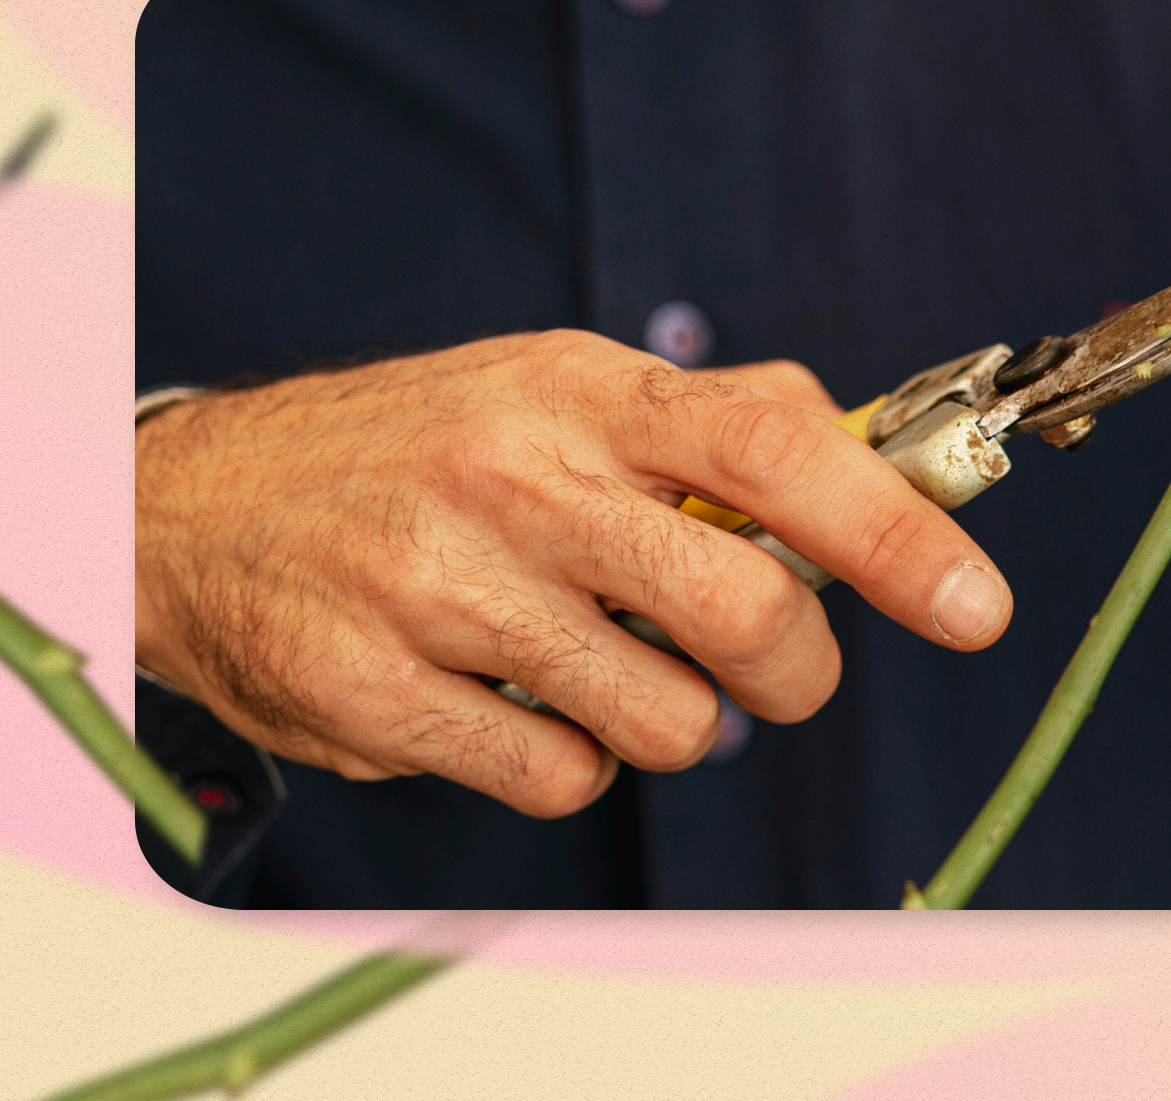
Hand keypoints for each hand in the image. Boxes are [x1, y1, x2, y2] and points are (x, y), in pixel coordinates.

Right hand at [135, 330, 1013, 817]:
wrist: (196, 507)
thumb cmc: (426, 450)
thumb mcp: (560, 390)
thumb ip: (718, 425)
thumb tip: (885, 461)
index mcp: (584, 391)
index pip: (776, 448)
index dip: (896, 532)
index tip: (974, 606)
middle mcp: (518, 478)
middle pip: (749, 614)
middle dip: (797, 675)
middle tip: (773, 672)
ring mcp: (443, 589)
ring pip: (669, 722)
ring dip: (670, 719)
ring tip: (597, 664)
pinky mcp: (381, 695)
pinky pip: (564, 780)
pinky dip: (570, 761)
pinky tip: (511, 700)